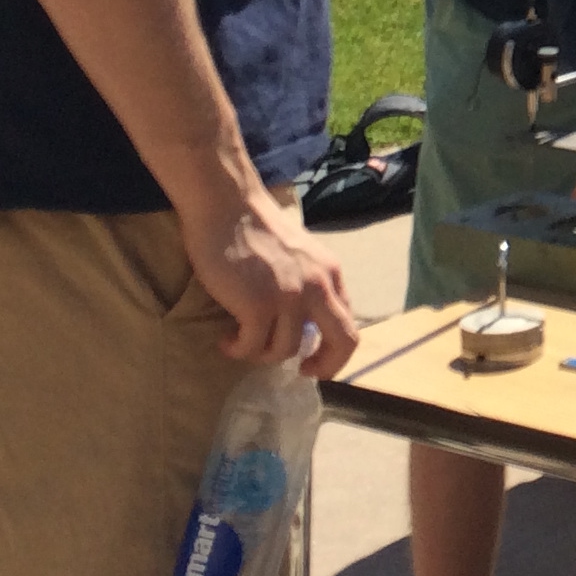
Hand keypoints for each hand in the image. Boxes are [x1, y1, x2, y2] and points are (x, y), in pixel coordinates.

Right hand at [177, 182, 358, 378]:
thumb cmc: (255, 228)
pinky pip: (252, 347)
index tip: (312, 360)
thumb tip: (305, 326)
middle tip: (300, 371)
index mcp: (330, 273)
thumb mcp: (300, 255)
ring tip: (240, 341)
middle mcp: (318, 286)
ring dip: (260, 354)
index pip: (350, 325)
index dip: (335, 352)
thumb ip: (309, 285)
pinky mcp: (258, 305)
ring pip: (285, 350)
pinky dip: (237, 350)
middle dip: (325, 367)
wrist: (227, 204)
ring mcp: (289, 296)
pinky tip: (226, 340)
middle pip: (343, 342)